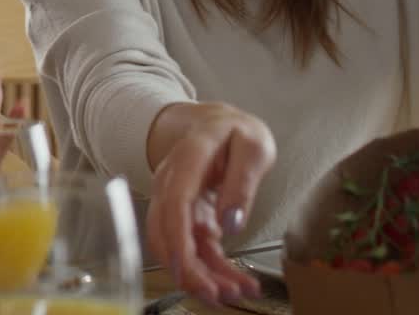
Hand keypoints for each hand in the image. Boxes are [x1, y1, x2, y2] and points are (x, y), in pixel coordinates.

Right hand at [146, 102, 275, 303]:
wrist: (216, 123)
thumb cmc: (235, 132)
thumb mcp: (252, 146)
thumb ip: (242, 182)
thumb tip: (231, 224)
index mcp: (187, 160)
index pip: (174, 202)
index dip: (177, 239)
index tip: (188, 269)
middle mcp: (171, 183)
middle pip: (166, 231)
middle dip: (188, 269)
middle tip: (219, 295)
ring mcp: (175, 202)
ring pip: (177, 245)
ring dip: (201, 275)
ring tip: (234, 293)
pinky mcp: (187, 217)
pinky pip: (194, 248)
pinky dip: (212, 269)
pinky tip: (236, 282)